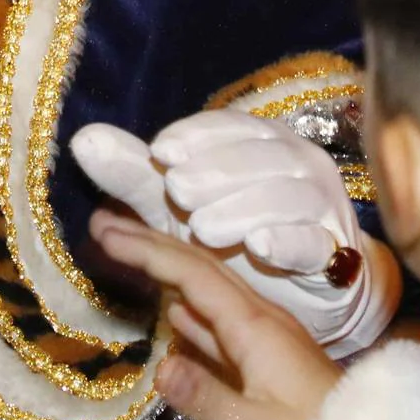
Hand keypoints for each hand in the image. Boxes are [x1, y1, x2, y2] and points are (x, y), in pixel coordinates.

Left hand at [72, 112, 394, 353]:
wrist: (302, 293)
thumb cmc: (233, 236)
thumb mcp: (176, 207)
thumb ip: (135, 175)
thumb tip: (82, 140)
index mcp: (259, 140)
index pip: (229, 126)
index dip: (195, 136)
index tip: (160, 153)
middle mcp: (296, 162)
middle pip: (258, 156)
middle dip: (215, 171)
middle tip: (177, 192)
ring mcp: (321, 205)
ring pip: (287, 195)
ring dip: (243, 207)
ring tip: (204, 228)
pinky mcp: (337, 252)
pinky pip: (317, 242)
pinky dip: (289, 241)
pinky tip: (260, 246)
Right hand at [91, 209, 341, 419]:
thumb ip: (207, 398)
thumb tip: (156, 366)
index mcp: (255, 326)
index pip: (192, 274)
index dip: (147, 250)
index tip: (105, 232)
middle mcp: (259, 319)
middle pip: (199, 268)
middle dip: (150, 243)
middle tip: (103, 225)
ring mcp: (265, 337)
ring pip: (206, 290)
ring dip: (165, 270)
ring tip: (126, 255)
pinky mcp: (268, 358)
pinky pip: (218, 321)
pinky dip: (188, 307)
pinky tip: (173, 312)